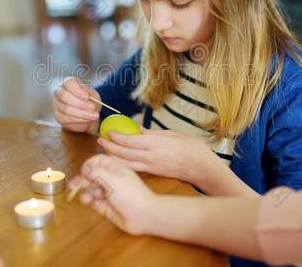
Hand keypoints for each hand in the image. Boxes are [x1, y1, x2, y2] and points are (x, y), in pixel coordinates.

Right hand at [53, 77, 100, 132]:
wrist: (88, 113)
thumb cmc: (89, 100)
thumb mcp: (93, 95)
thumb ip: (89, 93)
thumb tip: (86, 93)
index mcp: (68, 83)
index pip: (69, 83)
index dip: (78, 91)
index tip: (87, 97)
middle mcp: (59, 92)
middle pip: (64, 96)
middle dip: (80, 103)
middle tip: (92, 107)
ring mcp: (57, 104)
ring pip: (66, 109)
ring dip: (82, 113)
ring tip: (94, 115)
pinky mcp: (58, 116)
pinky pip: (67, 118)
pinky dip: (79, 119)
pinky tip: (88, 119)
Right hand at [70, 154, 157, 234]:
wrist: (144, 216)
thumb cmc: (132, 195)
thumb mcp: (113, 179)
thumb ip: (96, 172)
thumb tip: (84, 168)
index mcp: (115, 169)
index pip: (98, 161)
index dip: (89, 165)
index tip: (83, 171)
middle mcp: (111, 179)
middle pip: (91, 175)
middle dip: (83, 180)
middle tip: (74, 186)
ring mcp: (108, 193)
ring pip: (90, 189)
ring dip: (85, 192)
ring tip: (86, 197)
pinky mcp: (105, 206)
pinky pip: (93, 201)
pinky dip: (89, 201)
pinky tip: (90, 202)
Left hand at [97, 127, 215, 184]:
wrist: (201, 167)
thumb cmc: (190, 147)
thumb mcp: (172, 134)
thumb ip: (152, 133)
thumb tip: (136, 128)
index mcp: (156, 143)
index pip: (130, 140)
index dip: (117, 136)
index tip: (108, 131)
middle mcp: (151, 156)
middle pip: (124, 152)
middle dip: (110, 147)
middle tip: (100, 140)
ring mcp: (152, 166)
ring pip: (126, 163)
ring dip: (113, 157)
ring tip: (105, 150)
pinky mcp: (153, 173)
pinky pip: (134, 169)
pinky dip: (123, 165)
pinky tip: (117, 161)